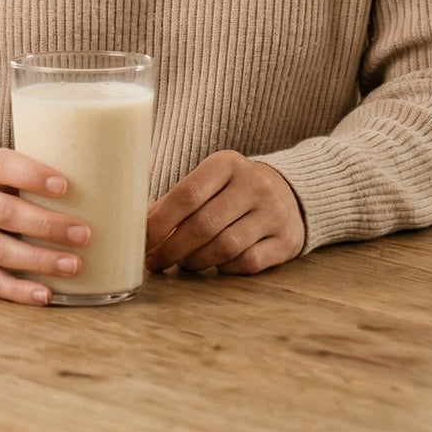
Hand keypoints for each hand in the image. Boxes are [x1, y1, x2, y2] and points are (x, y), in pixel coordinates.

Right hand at [0, 149, 89, 305]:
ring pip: (0, 251)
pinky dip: (20, 291)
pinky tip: (46, 295)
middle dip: (47, 225)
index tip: (65, 186)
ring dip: (40, 261)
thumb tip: (103, 177)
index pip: (3, 166)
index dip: (32, 176)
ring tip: (74, 265)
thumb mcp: (2, 171)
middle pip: (5, 214)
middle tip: (84, 234)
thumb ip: (36, 172)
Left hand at [144, 150, 304, 275]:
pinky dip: (225, 269)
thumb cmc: (233, 190)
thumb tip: (139, 229)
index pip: (187, 194)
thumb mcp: (209, 182)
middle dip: (172, 248)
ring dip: (196, 261)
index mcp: (227, 163)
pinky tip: (216, 265)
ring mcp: (273, 212)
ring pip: (225, 246)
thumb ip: (177, 201)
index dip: (160, 222)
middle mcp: (254, 184)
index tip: (141, 241)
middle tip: (155, 262)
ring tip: (183, 264)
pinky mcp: (287, 239)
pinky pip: (248, 262)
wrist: (291, 192)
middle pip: (204, 225)